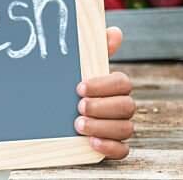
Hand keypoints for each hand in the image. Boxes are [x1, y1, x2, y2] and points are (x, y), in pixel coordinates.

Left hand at [75, 26, 133, 159]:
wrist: (55, 112)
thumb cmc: (72, 85)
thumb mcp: (79, 66)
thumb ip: (95, 48)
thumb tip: (115, 33)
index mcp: (115, 85)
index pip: (123, 83)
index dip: (104, 85)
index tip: (80, 87)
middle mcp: (121, 105)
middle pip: (127, 106)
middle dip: (102, 107)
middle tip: (79, 107)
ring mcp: (119, 126)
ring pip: (126, 129)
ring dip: (102, 127)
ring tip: (78, 125)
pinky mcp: (113, 146)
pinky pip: (123, 150)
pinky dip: (110, 147)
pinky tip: (91, 142)